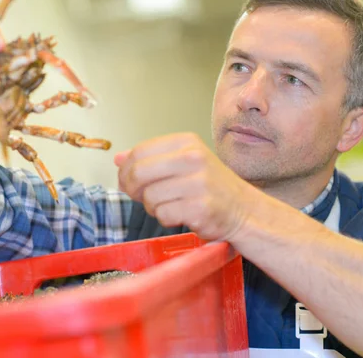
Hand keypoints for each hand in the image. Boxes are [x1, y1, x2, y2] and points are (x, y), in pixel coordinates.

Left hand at [114, 133, 253, 241]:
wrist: (244, 210)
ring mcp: (198, 183)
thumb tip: (118, 158)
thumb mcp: (183, 163)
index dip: (126, 170)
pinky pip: (163, 215)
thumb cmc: (211, 187)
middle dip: (132, 189)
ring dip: (152, 207)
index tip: (127, 180)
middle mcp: (193, 158)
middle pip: (139, 172)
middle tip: (140, 196)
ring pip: (150, 197)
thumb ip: (150, 159)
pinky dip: (166, 219)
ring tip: (169, 205)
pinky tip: (180, 215)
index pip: (139, 151)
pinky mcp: (200, 208)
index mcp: (187, 142)